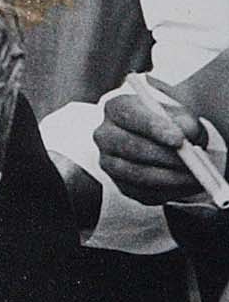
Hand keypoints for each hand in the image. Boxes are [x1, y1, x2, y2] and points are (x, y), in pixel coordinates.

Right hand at [95, 80, 210, 204]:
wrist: (160, 143)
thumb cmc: (169, 125)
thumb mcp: (179, 115)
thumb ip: (184, 121)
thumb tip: (188, 134)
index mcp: (116, 108)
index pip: (129, 115)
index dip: (154, 127)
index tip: (179, 140)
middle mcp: (105, 135)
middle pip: (129, 146)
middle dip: (164, 156)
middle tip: (193, 163)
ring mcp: (109, 162)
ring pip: (136, 173)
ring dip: (170, 177)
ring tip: (195, 177)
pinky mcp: (121, 185)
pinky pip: (144, 193)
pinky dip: (169, 191)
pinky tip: (187, 186)